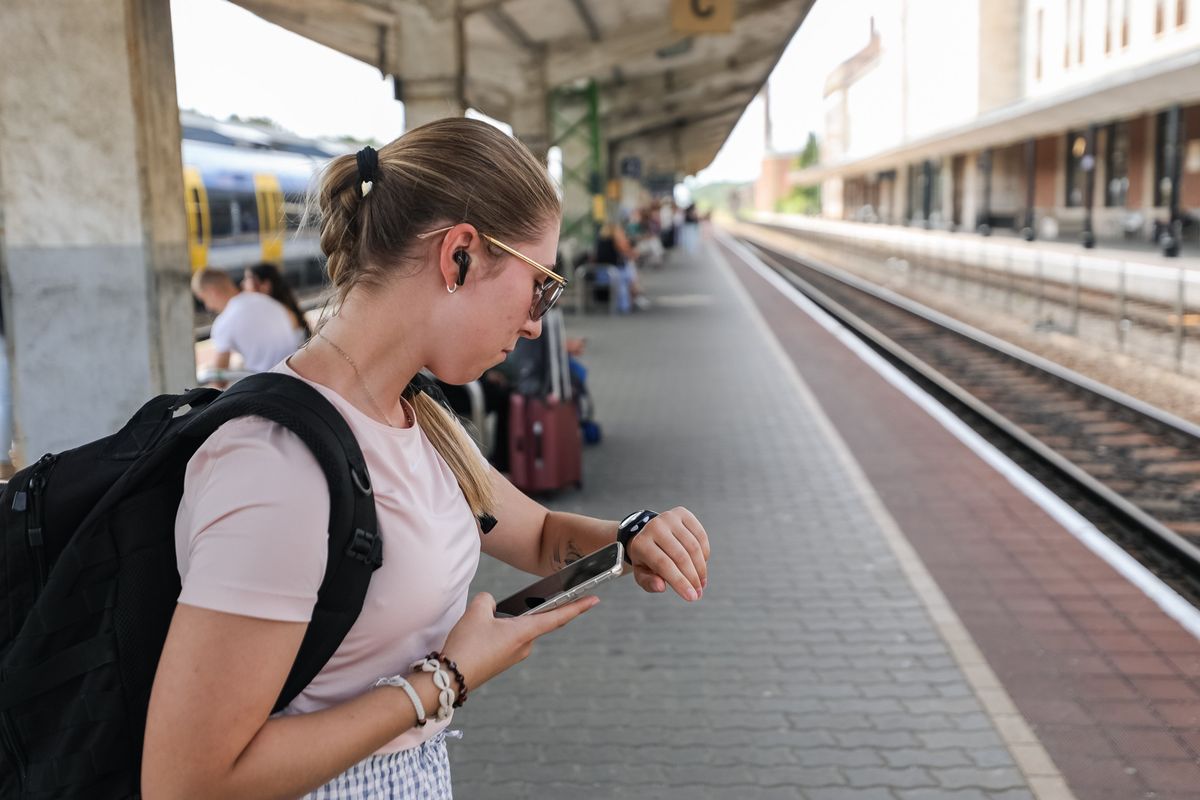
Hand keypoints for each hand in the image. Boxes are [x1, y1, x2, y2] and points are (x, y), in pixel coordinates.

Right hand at [441, 592, 597, 691]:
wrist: (450, 678)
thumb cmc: (467, 645)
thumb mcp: (476, 612)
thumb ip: (487, 600)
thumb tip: (491, 605)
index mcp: (525, 632)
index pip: (557, 617)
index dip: (577, 607)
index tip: (594, 600)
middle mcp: (525, 646)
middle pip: (532, 620)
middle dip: (522, 610)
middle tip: (509, 605)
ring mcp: (514, 656)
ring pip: (515, 630)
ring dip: (503, 622)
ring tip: (478, 623)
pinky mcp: (503, 662)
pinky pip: (505, 640)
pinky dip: (496, 632)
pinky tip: (478, 634)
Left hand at [627, 506, 710, 600]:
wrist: (647, 533)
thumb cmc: (646, 558)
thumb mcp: (642, 573)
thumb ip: (649, 582)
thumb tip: (661, 587)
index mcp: (641, 543)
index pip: (664, 564)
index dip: (680, 582)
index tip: (692, 597)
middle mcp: (655, 526)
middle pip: (681, 556)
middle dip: (693, 578)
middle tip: (699, 593)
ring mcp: (669, 517)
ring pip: (693, 547)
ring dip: (701, 568)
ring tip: (701, 583)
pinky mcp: (683, 513)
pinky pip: (700, 536)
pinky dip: (705, 554)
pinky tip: (702, 565)